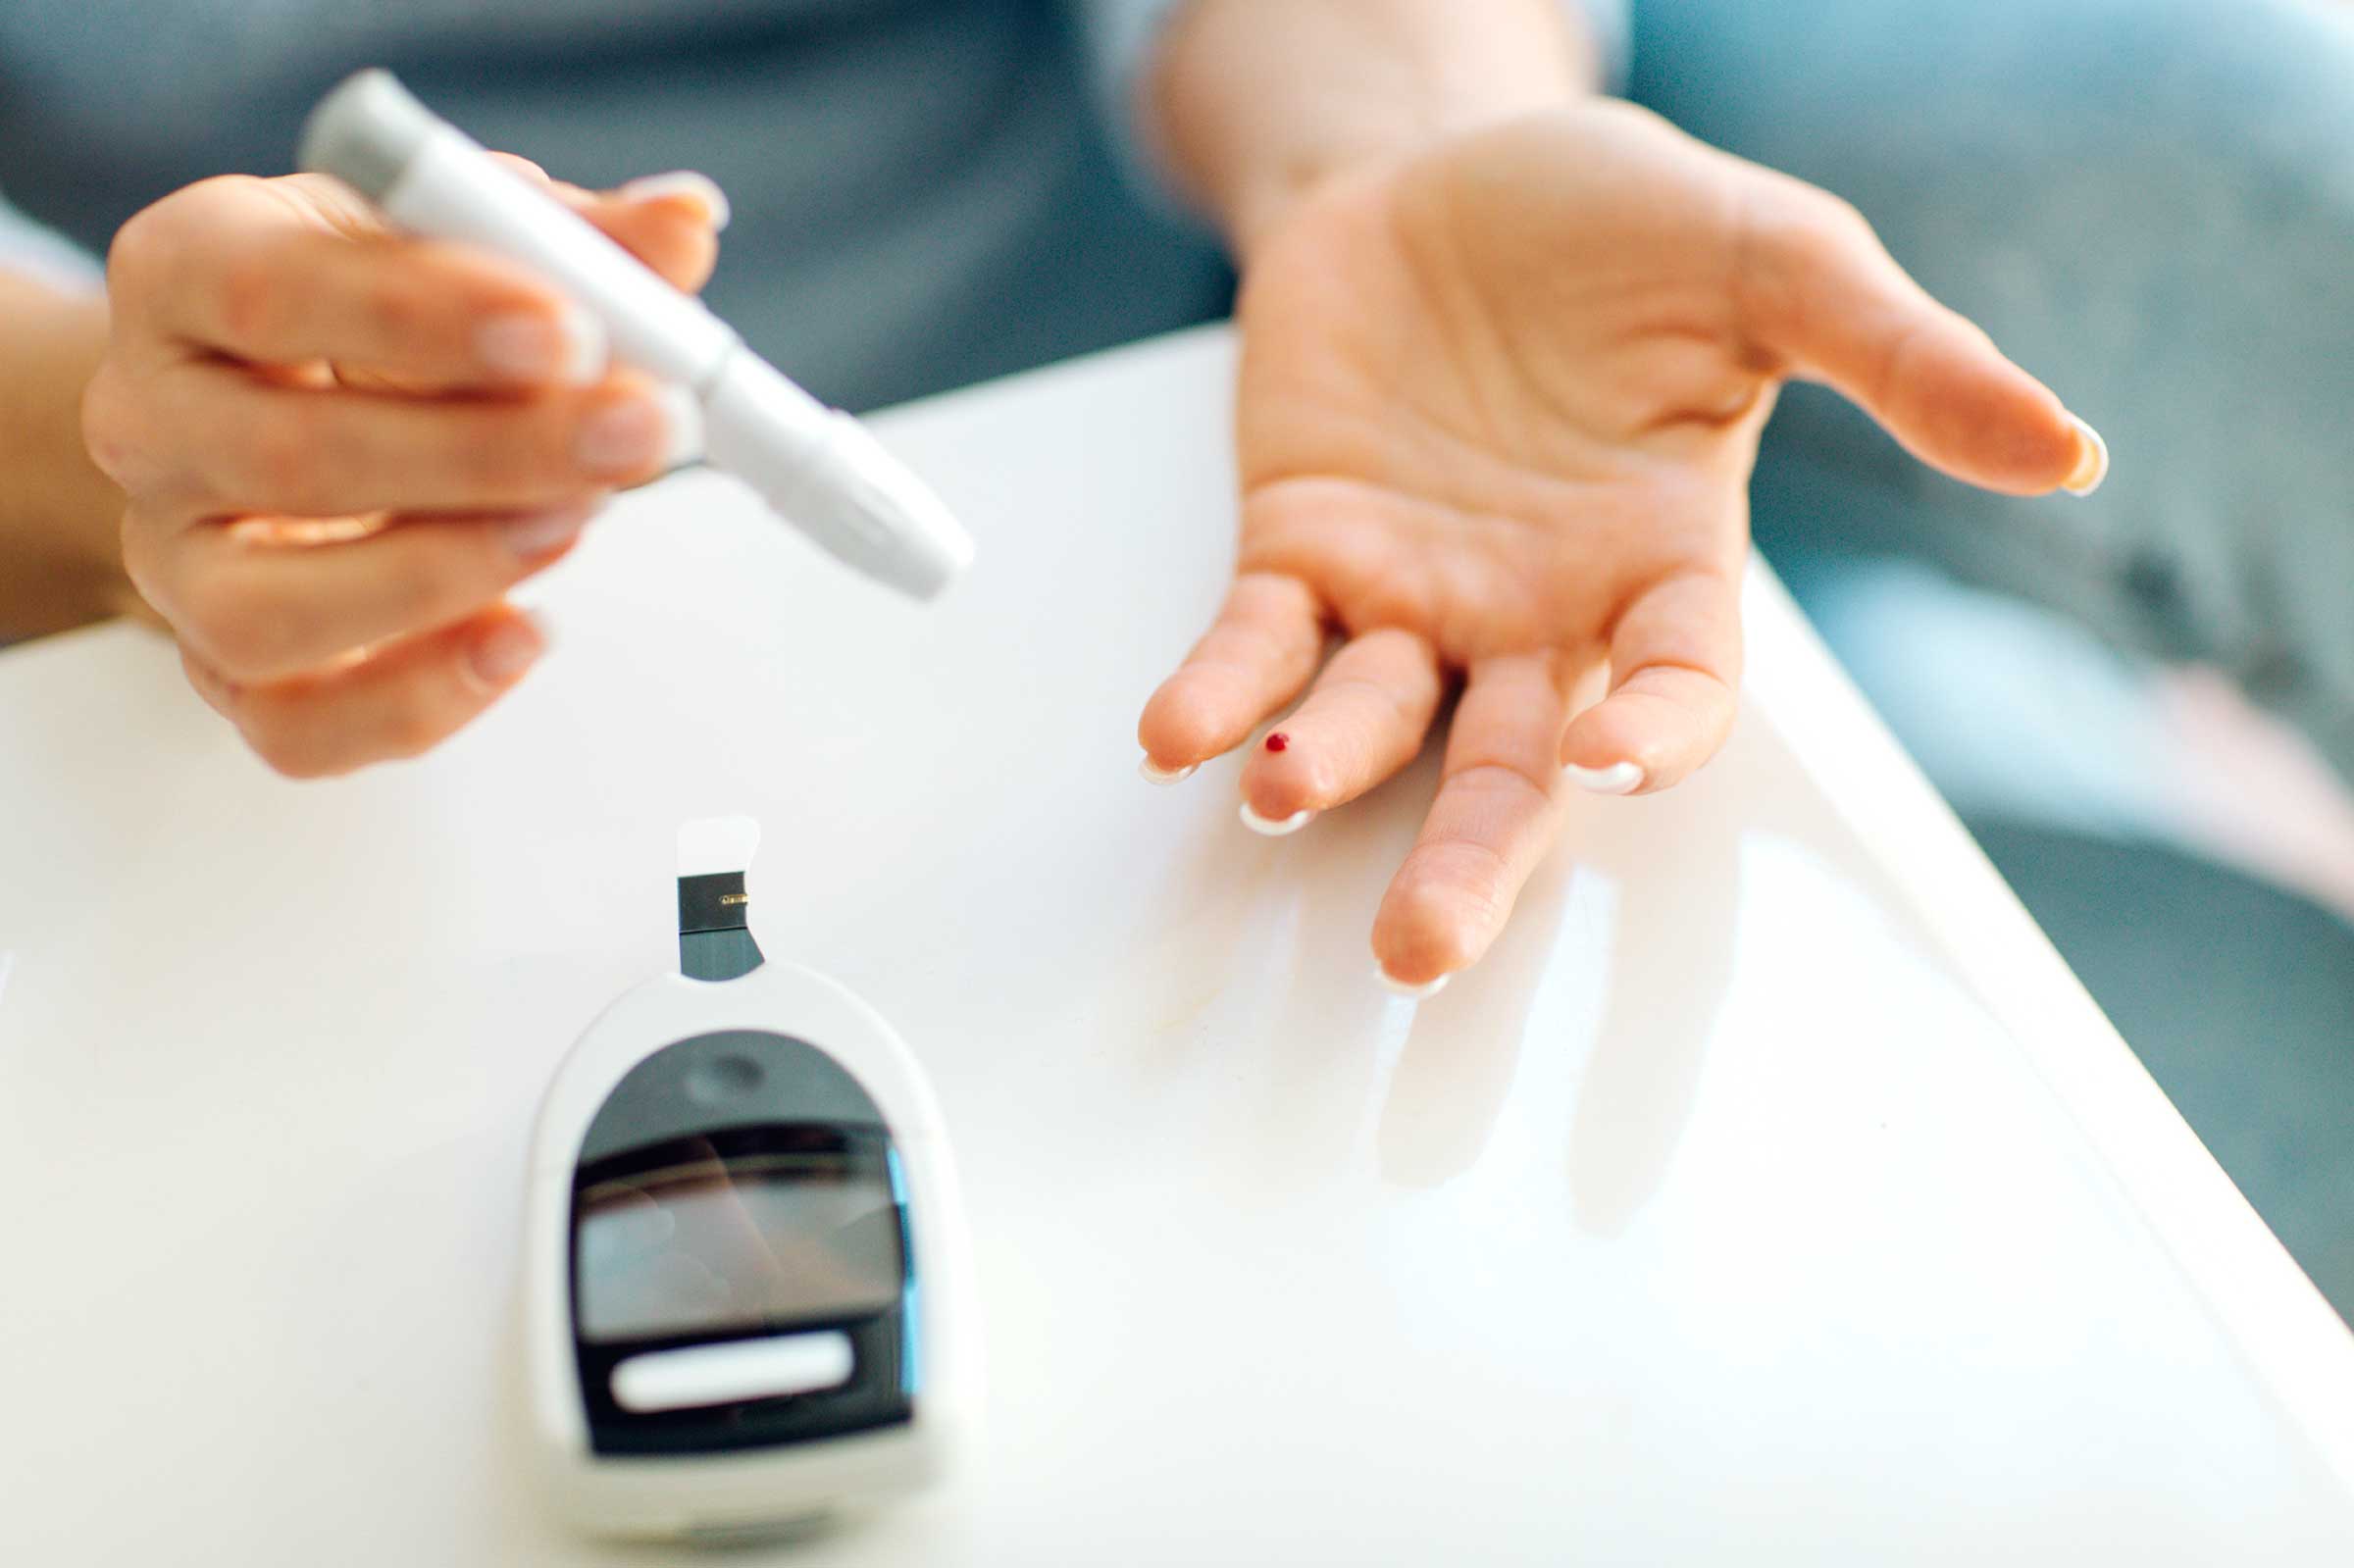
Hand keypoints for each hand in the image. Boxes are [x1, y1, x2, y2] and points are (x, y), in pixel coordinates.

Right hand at [83, 164, 725, 775]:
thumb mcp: (465, 236)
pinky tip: (519, 639)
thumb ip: (574, 235)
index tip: (571, 330)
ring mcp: (175, 557)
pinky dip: (416, 703)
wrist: (297, 396)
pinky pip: (297, 728)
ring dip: (443, 579)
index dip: (429, 318)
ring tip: (572, 524)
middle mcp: (150, 419)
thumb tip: (683, 227)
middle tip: (630, 436)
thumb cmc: (377, 309)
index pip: (272, 294)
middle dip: (490, 456)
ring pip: (266, 615)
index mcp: (185, 272)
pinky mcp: (225, 666)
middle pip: (285, 460)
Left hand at [1138, 103, 2105, 989]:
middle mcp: (1533, 612)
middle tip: (1423, 951)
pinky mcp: (1300, 546)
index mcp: (1659, 565)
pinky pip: (1255, 640)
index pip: (1674, 685)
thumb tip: (2070, 449)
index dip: (1654, 732)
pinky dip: (1219, 689)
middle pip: (1506, 770)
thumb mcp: (1772, 262)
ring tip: (1284, 795)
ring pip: (1373, 722)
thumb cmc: (1612, 221)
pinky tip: (1178, 731)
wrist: (1439, 166)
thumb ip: (1899, 355)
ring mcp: (1411, 592)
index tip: (1616, 758)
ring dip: (1326, 767)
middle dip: (1469, 860)